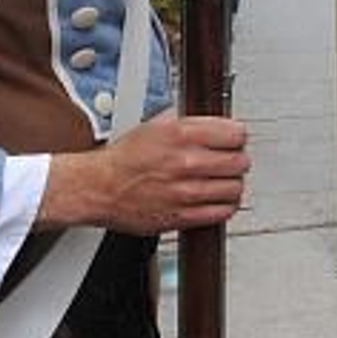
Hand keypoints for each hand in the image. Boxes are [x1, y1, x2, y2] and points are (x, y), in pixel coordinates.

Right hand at [38, 113, 249, 233]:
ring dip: (231, 184)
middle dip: (236, 160)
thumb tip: (220, 121)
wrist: (97, 188)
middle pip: (240, 162)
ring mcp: (185, 191)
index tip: (233, 141)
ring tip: (221, 181)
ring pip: (234, 188)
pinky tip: (215, 199)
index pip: (237, 134)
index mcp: (181, 134)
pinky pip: (222, 212)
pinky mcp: (182, 216)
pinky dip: (224, 206)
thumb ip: (192, 123)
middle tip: (228, 161)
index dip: (236, 137)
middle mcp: (186, 162)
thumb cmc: (124, 158)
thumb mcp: (157, 125)